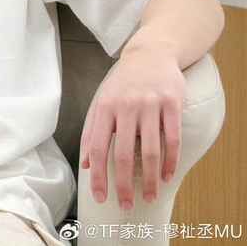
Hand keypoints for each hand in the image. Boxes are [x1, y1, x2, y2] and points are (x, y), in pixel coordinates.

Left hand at [79, 48, 186, 211]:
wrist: (150, 53)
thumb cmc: (124, 83)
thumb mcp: (103, 100)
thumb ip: (93, 130)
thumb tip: (86, 164)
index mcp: (105, 107)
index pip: (97, 147)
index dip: (98, 176)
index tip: (100, 197)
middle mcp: (126, 105)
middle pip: (123, 154)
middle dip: (123, 185)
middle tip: (127, 205)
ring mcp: (150, 104)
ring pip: (150, 151)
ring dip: (149, 179)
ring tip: (149, 196)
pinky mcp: (172, 103)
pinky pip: (172, 139)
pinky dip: (170, 162)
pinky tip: (166, 176)